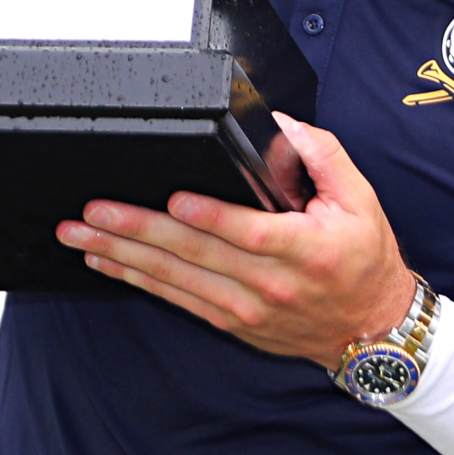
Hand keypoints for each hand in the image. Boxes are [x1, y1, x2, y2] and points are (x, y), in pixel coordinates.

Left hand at [56, 113, 417, 366]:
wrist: (371, 330)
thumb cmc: (363, 260)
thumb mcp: (361, 199)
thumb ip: (322, 155)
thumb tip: (281, 124)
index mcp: (305, 249)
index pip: (249, 233)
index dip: (209, 217)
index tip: (173, 200)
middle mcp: (271, 284)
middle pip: (196, 254)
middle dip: (138, 230)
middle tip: (95, 212)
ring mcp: (247, 309)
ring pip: (175, 279)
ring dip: (123, 255)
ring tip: (82, 235)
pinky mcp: (231, 322)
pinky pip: (176, 299)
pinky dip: (138, 280)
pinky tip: (106, 261)